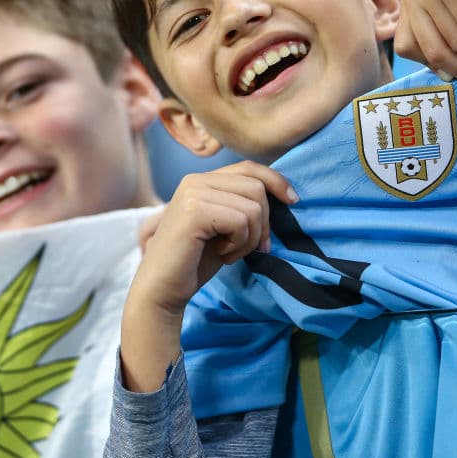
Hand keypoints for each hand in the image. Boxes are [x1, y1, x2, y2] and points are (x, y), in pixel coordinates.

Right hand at [131, 160, 295, 316]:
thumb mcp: (224, 228)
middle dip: (264, 223)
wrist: (163, 289)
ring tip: (230, 252)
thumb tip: (286, 195)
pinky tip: (222, 254)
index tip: (293, 201)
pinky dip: (240, 244)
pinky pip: (241, 221)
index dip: (276, 181)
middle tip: (253, 248)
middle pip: (256, 186)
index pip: (249, 168)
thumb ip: (242, 206)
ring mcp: (193, 193)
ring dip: (251, 237)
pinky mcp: (194, 211)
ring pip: (253, 206)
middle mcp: (195, 180)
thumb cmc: (195, 262)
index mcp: (201, 180)